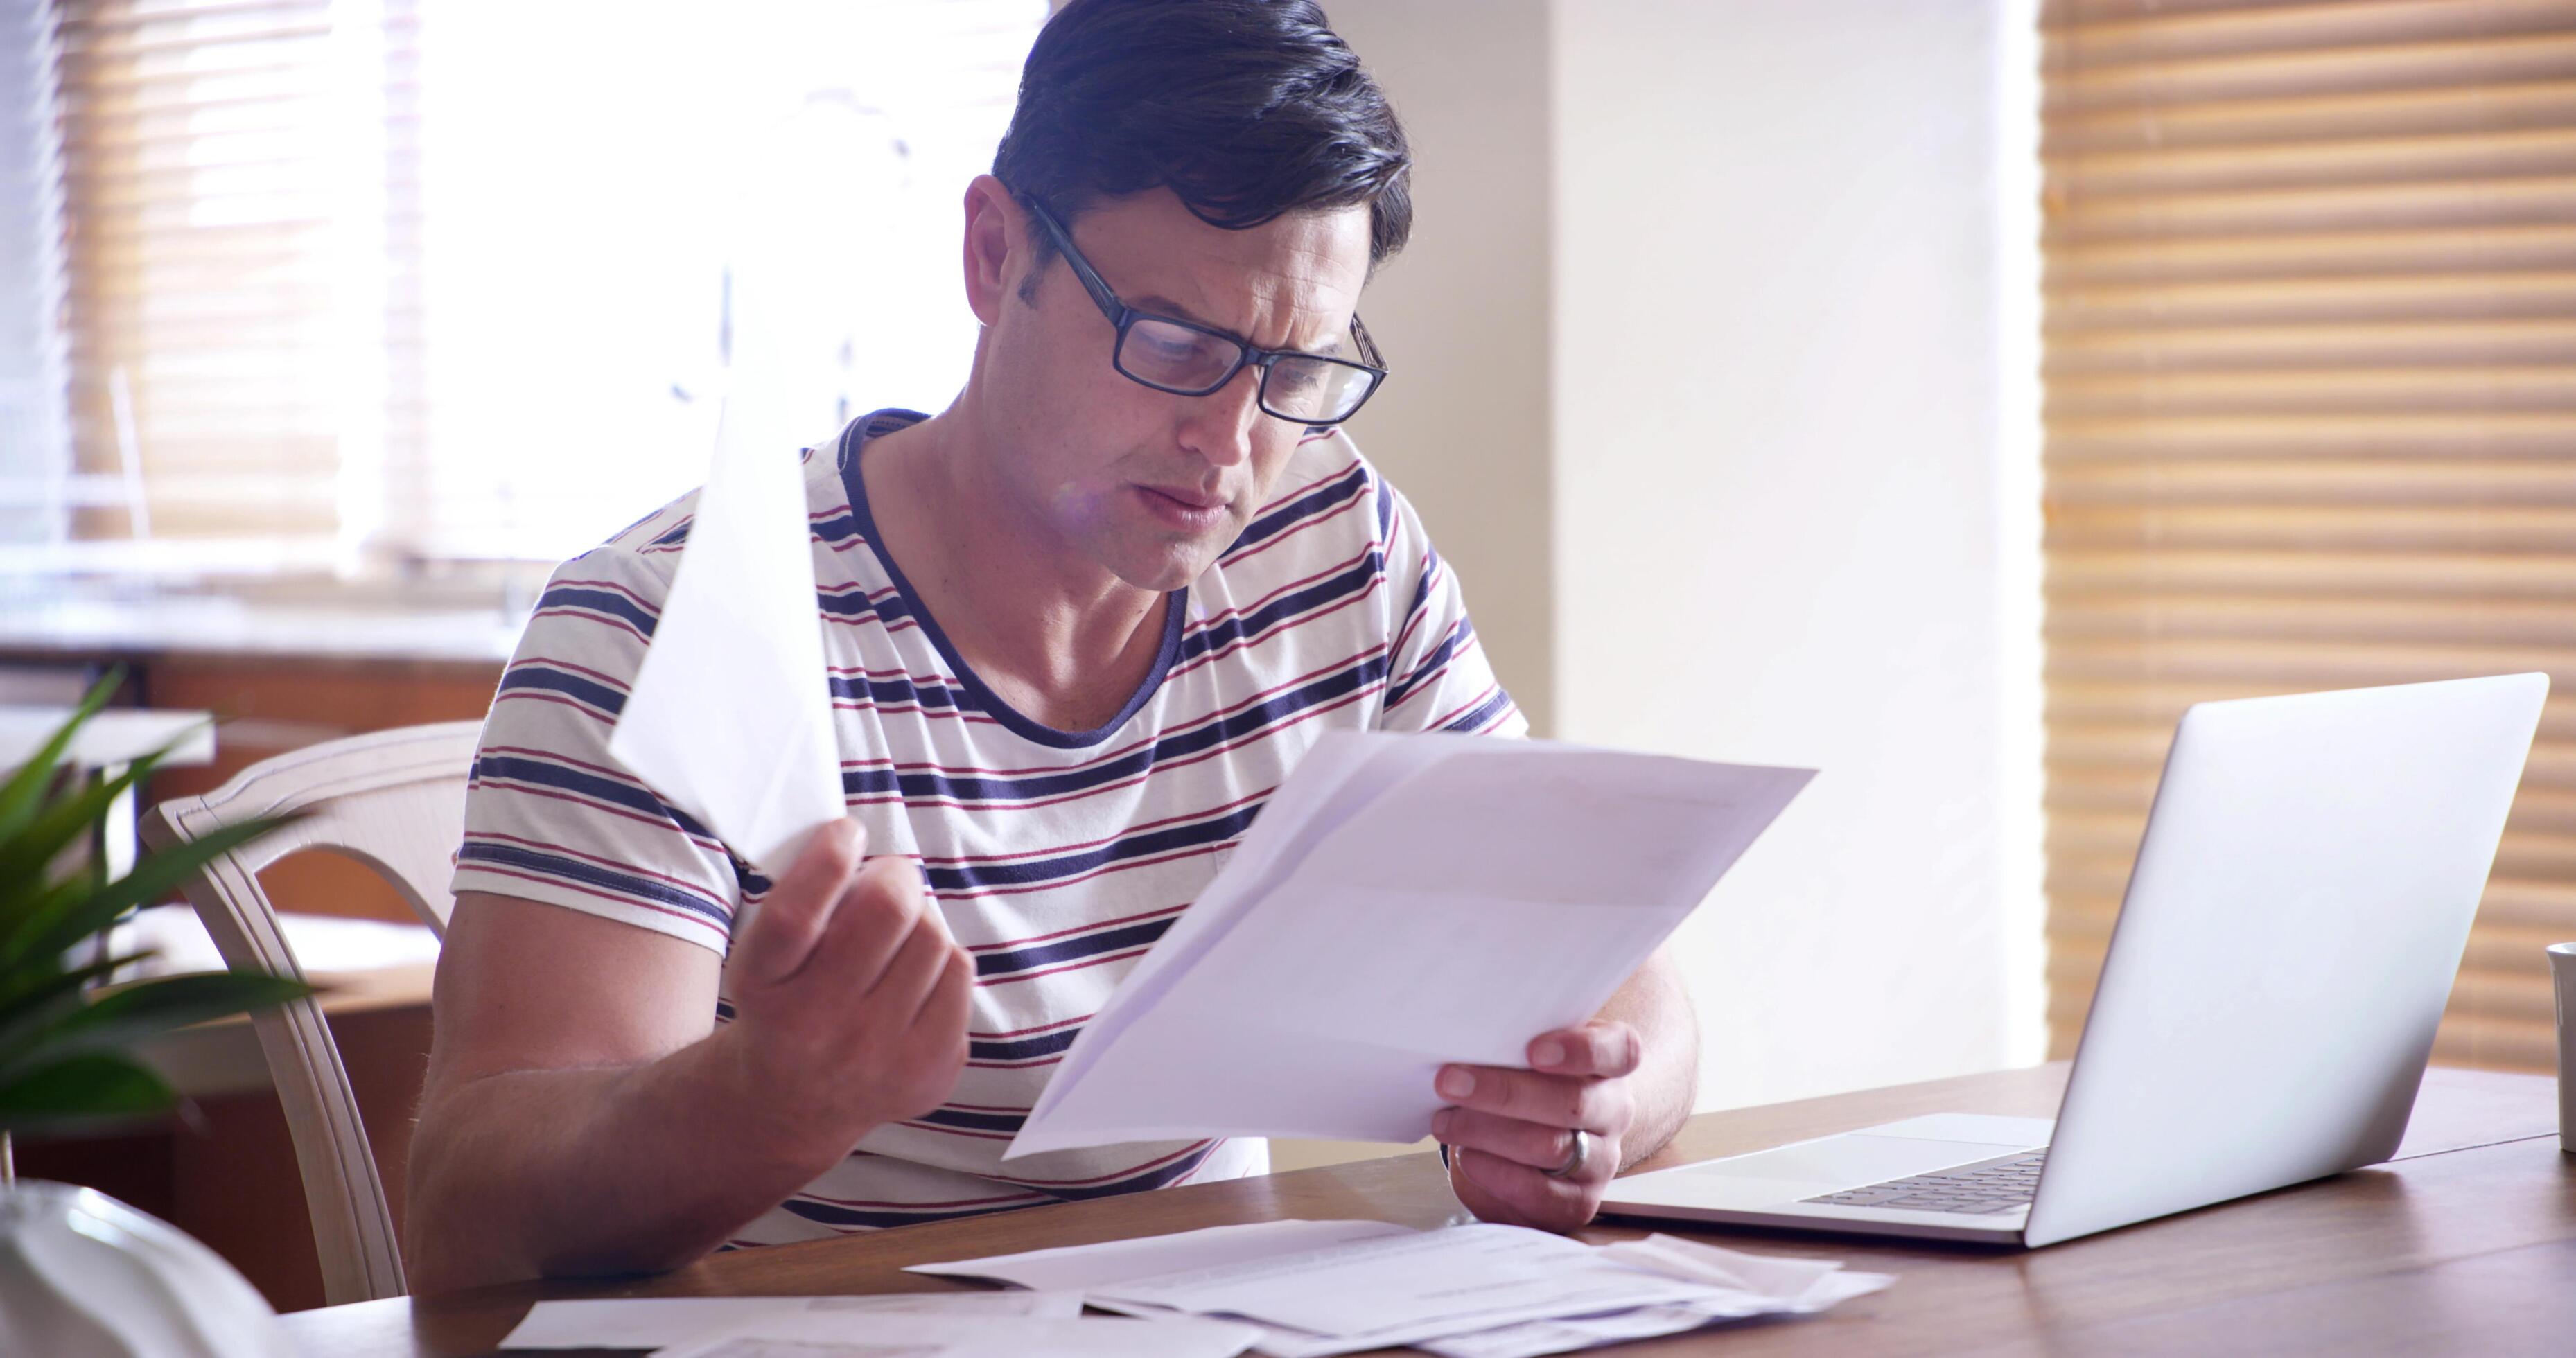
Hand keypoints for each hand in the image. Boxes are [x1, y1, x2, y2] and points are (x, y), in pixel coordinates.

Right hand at [722, 818, 974, 1159]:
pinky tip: (915, 976)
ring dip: (919, 920)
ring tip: (896, 936)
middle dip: (893, 877)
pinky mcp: (929, 1068)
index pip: (797, 915)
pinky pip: (959, 973)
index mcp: (764, 987)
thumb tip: (857, 838)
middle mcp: (817, 1025)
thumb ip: (802, 899)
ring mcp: (878, 1053)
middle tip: (885, 880)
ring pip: (933, 937)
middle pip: (887, 911)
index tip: (845, 833)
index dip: (829, 858)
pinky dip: (942, 959)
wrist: (796, 1104)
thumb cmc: (787, 1003)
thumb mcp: (764, 958)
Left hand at [1430, 1020, 1639, 1231]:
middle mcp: (1615, 1112)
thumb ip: (1515, 1045)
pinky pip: (1538, 1192)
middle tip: (1450, 1082)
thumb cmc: (1529, 1086)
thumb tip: (1463, 1040)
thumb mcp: (1530, 1057)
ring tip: (1445, 1121)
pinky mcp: (1578, 1202)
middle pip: (1572, 1102)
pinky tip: (1467, 1156)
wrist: (1536, 1147)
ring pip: (1551, 1147)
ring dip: (1487, 1132)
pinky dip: (1494, 1172)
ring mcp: (1602, 1160)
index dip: (1581, 1050)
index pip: (1619, 1051)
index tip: (1533, 1051)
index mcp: (1612, 1065)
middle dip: (1504, 1093)